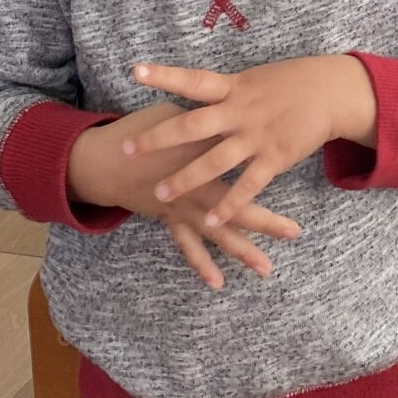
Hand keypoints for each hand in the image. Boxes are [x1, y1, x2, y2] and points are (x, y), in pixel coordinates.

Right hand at [66, 104, 300, 290]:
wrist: (103, 159)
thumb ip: (205, 121)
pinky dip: (201, 264)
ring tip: (265, 268)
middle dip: (265, 221)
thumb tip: (232, 116)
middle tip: (294, 233)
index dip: (268, 159)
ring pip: (216, 233)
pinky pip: (188, 246)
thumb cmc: (139, 129)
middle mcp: (195, 186)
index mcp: (201, 153)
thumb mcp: (174, 114)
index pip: (240, 157)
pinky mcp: (170, 219)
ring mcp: (182, 207)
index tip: (294, 167)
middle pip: (234, 205)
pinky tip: (216, 282)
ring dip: (241, 251)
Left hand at [126, 56, 377, 214]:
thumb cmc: (292, 82)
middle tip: (127, 150)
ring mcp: (256, 136)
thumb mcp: (256, 78)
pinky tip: (212, 220)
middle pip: (191, 126)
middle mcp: (240, 111)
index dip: (164, 75)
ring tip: (159, 195)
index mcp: (234, 87)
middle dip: (158, 139)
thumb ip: (228, 90)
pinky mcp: (274, 158)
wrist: (332, 92)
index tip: (135, 72)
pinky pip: (247, 186)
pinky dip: (229, 204)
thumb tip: (199, 90)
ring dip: (185, 180)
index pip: (193, 80)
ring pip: (214, 162)